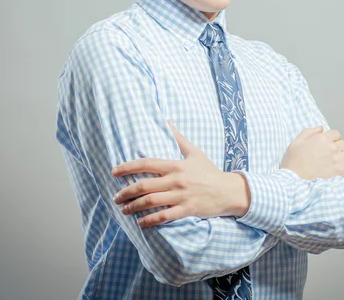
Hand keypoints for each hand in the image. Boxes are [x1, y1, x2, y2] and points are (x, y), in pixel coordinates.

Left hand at [111, 120, 250, 226]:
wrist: (228, 191)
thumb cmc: (210, 171)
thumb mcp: (195, 152)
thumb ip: (179, 138)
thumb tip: (168, 121)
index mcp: (176, 165)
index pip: (146, 164)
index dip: (127, 167)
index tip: (114, 172)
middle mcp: (176, 180)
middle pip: (144, 185)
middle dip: (126, 192)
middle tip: (116, 198)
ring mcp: (181, 196)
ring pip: (151, 202)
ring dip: (133, 207)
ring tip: (124, 210)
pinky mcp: (187, 210)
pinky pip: (164, 216)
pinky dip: (150, 221)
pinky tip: (140, 223)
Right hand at [280, 126, 343, 179]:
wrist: (293, 181)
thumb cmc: (293, 162)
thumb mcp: (296, 142)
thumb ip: (309, 132)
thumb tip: (321, 128)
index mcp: (321, 139)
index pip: (336, 134)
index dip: (332, 139)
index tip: (328, 145)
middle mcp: (332, 147)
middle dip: (339, 148)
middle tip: (332, 155)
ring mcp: (338, 160)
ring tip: (341, 162)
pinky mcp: (341, 172)